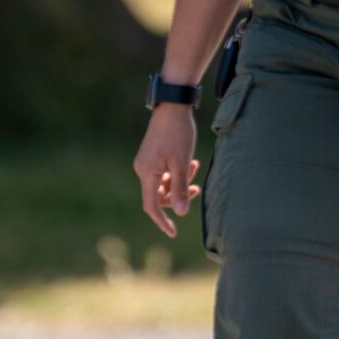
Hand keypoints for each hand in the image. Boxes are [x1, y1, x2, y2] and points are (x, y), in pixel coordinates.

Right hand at [132, 103, 201, 237]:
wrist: (173, 105)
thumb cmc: (177, 133)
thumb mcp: (182, 162)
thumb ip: (180, 188)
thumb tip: (180, 213)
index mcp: (146, 173)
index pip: (152, 205)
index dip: (162, 221)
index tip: (173, 234)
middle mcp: (143, 169)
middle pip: (159, 195)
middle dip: (177, 196)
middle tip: (196, 190)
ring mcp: (147, 162)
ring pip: (163, 183)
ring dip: (180, 182)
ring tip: (196, 168)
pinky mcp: (153, 155)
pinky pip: (164, 172)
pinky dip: (177, 172)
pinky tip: (192, 162)